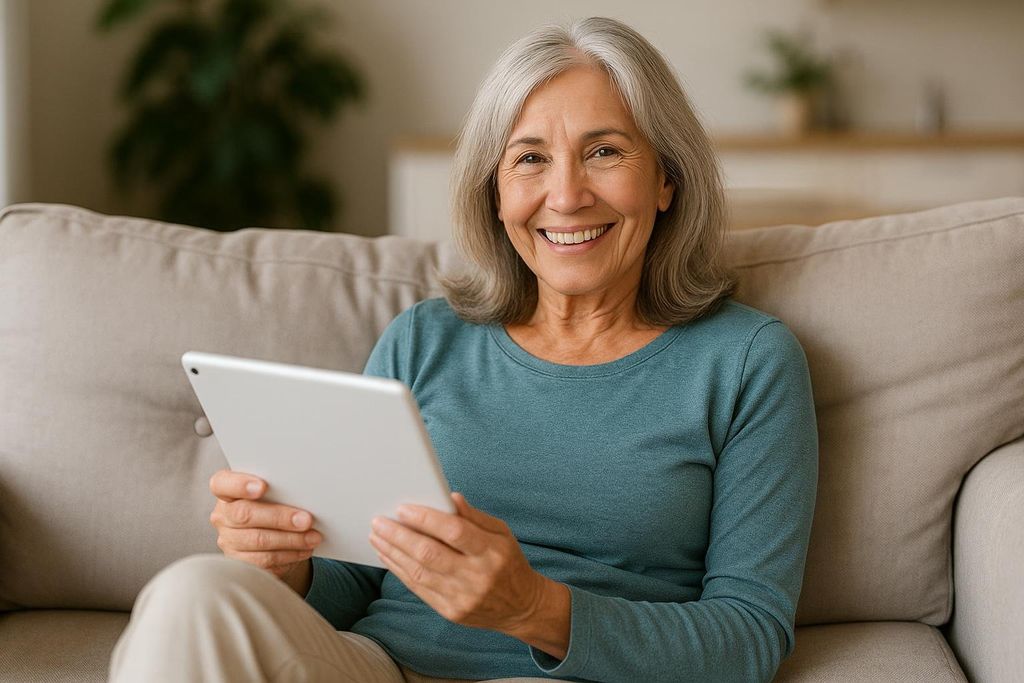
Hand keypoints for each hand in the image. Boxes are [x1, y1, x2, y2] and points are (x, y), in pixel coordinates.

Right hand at [208, 469, 320, 593]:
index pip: (221, 484)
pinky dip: (289, 555)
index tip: (262, 486)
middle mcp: (223, 515)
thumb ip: (279, 488)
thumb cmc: (274, 503)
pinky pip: (264, 561)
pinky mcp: (240, 562)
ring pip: (258, 540)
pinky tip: (304, 549)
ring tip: (313, 537)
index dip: (240, 484)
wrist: (273, 532)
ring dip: (291, 540)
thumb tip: (304, 492)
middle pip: (245, 514)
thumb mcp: (274, 491)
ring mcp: (228, 540)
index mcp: (226, 490)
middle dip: (280, 517)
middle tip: (306, 520)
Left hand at [368, 492, 568, 655]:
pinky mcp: (451, 612)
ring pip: (419, 572)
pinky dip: (400, 571)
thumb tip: (449, 497)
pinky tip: (388, 556)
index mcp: (491, 551)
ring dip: (393, 552)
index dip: (426, 519)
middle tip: (379, 522)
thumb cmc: (508, 562)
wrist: (521, 606)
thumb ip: (474, 516)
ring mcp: (462, 597)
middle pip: (429, 553)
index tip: (403, 508)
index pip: (454, 532)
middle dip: (399, 536)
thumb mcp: (501, 533)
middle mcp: (477, 576)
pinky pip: (419, 589)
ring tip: (377, 536)